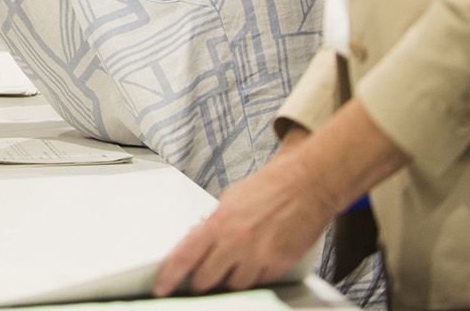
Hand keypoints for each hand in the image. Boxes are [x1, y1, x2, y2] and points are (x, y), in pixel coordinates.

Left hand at [153, 146, 336, 295]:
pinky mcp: (280, 264)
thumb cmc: (271, 186)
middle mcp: (237, 241)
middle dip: (201, 282)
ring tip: (233, 266)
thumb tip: (200, 239)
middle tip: (200, 280)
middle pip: (206, 279)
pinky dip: (255, 277)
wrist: (308, 184)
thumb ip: (214, 222)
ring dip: (230, 280)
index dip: (169, 275)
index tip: (161, 286)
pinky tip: (255, 263)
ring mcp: (259, 255)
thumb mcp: (231, 199)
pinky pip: (261, 282)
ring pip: (235, 286)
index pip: (184, 255)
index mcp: (219, 222)